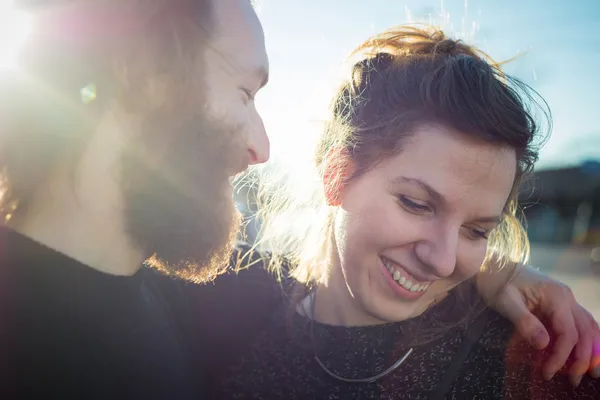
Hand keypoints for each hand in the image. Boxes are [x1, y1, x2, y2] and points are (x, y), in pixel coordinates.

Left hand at [476, 262, 599, 385]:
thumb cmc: (496, 282)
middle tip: (572, 381)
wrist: (493, 265)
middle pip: (585, 332)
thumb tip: (543, 345)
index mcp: (556, 296)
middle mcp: (567, 297)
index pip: (568, 333)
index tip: (547, 372)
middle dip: (581, 359)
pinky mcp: (561, 303)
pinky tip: (585, 353)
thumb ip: (524, 322)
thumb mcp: (505, 302)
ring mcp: (567, 299)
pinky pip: (582, 322)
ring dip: (591, 350)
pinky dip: (587, 339)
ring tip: (589, 372)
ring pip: (589, 327)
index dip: (561, 356)